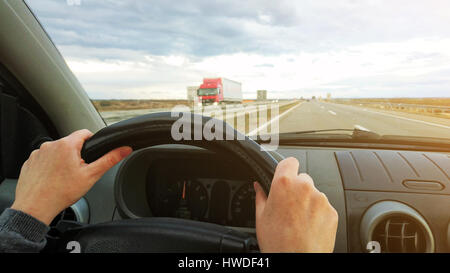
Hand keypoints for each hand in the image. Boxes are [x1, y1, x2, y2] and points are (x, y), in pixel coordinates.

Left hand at [11, 129, 131, 224]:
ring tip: (64, 178)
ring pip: (57, 152)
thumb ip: (109, 160)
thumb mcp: (91, 175)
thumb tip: (124, 149)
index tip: (92, 154)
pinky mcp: (30, 162)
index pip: (84, 133)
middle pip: (70, 143)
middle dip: (77, 155)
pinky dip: (50, 167)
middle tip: (78, 172)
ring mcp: (38, 153)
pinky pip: (44, 160)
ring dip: (62, 160)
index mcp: (67, 145)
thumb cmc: (61, 192)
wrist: (35, 207)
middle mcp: (50, 145)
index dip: (92, 142)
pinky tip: (52, 180)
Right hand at [254, 157, 337, 252]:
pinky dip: (318, 214)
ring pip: (314, 193)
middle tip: (288, 206)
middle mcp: (304, 187)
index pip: (289, 161)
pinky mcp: (332, 211)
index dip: (286, 169)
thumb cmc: (278, 242)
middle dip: (296, 189)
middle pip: (302, 178)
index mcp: (284, 184)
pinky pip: (324, 207)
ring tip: (298, 220)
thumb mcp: (261, 217)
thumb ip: (260, 196)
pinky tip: (307, 227)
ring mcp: (321, 199)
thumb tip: (257, 187)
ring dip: (308, 202)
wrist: (296, 261)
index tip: (285, 175)